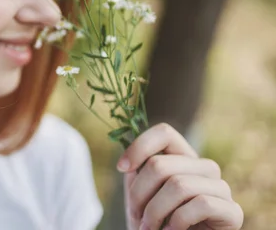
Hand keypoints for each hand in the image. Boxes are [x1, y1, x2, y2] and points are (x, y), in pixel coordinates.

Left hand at [117, 123, 243, 229]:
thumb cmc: (155, 225)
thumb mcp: (141, 195)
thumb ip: (137, 172)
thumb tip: (130, 157)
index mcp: (183, 159)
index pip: (165, 133)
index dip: (140, 146)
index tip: (121, 167)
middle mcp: (204, 168)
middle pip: (161, 165)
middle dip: (139, 194)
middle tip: (136, 217)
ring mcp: (221, 188)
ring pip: (178, 185)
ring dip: (155, 212)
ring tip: (148, 228)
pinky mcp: (232, 212)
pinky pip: (201, 204)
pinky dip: (178, 222)